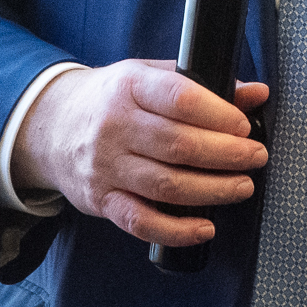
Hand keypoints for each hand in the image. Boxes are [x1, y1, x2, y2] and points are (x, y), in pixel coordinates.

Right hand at [11, 60, 269, 246]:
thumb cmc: (111, 99)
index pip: (179, 98)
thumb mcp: (149, 76)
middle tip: (255, 157)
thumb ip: (201, 85)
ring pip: (165, 185)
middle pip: (178, 145)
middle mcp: (115, 126)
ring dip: (212, 190)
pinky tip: (204, 227)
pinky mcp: (101, 200)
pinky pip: (140, 222)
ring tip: (242, 186)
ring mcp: (106, 166)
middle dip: (226, 154)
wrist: (51, 125)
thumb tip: (255, 93)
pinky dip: (176, 230)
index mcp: (131, 86)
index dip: (218, 114)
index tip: (243, 125)